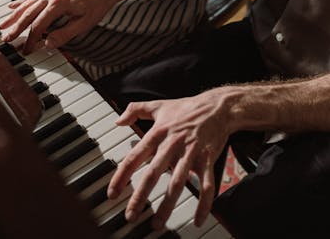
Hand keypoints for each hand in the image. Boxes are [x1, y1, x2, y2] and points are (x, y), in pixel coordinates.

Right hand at [0, 0, 118, 52]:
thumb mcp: (85, 23)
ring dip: (14, 15)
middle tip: (5, 39)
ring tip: (2, 25)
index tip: (25, 50)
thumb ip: (65, 34)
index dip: (30, 39)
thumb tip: (48, 44)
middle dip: (15, 27)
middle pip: (28, 14)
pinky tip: (12, 6)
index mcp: (58, 4)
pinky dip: (21, 2)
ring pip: (27, 4)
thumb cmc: (97, 5)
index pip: (38, 25)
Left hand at [107, 91, 229, 230]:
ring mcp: (191, 153)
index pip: (135, 156)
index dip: (122, 176)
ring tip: (157, 224)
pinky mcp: (207, 160)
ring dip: (167, 205)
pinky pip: (206, 185)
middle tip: (130, 215)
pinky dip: (203, 204)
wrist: (216, 107)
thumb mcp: (158, 105)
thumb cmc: (186, 108)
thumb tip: (118, 121)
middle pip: (153, 173)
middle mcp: (173, 144)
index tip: (112, 193)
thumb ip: (135, 110)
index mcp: (158, 133)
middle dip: (140, 196)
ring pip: (178, 183)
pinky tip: (197, 220)